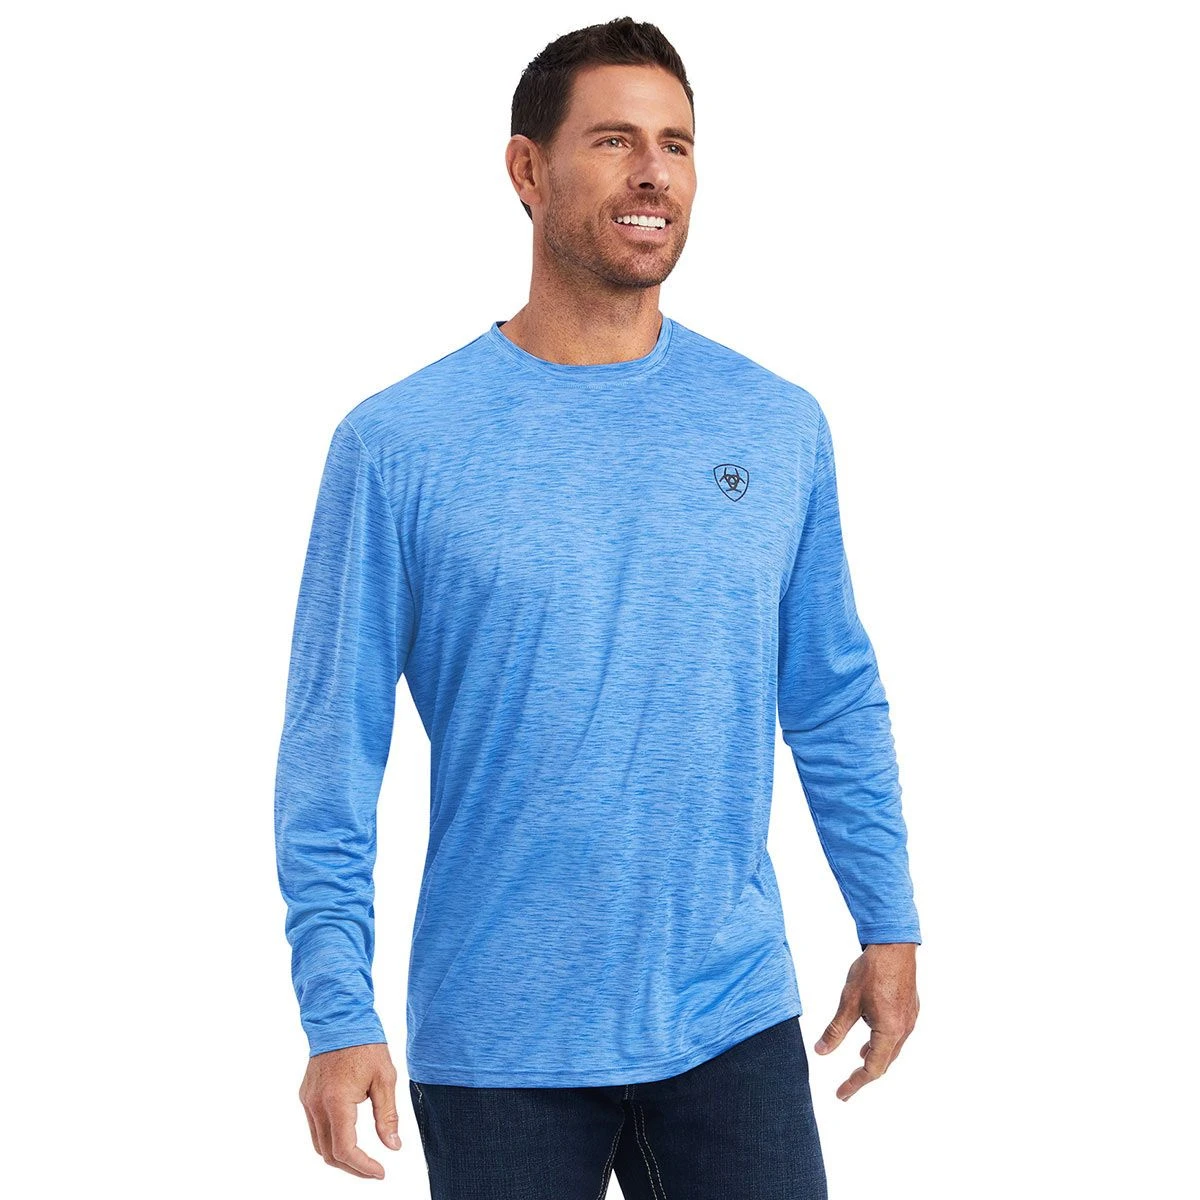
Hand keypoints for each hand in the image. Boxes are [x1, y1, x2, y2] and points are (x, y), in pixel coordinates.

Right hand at [298, 1042, 402, 1177]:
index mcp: (337, 1101)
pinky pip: (315, 1128)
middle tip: (375, 1170)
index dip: (363, 1167)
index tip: (380, 1172)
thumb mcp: (385, 1079)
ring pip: (319, 1145)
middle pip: (329, 1154)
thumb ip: (387, 1116)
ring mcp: (308, 1101)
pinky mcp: (306, 1096)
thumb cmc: (365, 1045)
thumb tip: (393, 1147)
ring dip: (339, 1156)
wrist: (340, 1018)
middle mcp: (317, 1105)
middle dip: (352, 1167)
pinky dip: (330, 1139)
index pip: (345, 1149)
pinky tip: (348, 1135)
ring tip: (363, 1158)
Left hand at [813, 943, 918, 1101]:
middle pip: (884, 1063)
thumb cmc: (871, 971)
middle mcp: (904, 1030)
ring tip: (857, 1063)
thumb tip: (820, 1051)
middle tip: (846, 1086)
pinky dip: (882, 1043)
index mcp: (889, 1031)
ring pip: (891, 1049)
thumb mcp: (848, 1002)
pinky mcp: (910, 1010)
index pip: (872, 1069)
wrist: (894, 945)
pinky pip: (897, 1035)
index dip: (855, 1083)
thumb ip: (835, 1030)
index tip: (841, 1094)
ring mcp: (910, 1020)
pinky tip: (870, 1038)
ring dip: (874, 1058)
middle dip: (864, 1075)